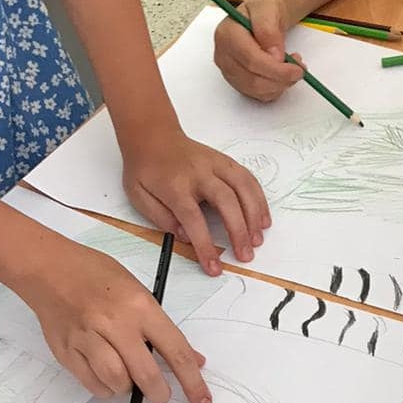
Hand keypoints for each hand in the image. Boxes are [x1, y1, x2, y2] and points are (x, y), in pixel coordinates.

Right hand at [17, 234, 211, 402]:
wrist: (48, 267)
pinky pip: (92, 384)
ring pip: (117, 383)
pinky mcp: (67, 350)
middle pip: (146, 375)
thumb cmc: (96, 276)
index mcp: (140, 306)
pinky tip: (106, 375)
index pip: (176, 352)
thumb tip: (194, 361)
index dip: (192, 383)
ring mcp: (88, 337)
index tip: (202, 402)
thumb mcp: (139, 292)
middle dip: (159, 393)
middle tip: (160, 393)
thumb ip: (165, 329)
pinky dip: (105, 388)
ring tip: (127, 377)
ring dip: (127, 389)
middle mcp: (114, 322)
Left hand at [120, 124, 270, 275]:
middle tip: (245, 255)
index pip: (193, 218)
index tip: (214, 267)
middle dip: (239, 230)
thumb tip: (185, 236)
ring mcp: (215, 164)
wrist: (152, 135)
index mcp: (174, 185)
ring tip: (258, 239)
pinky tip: (263, 218)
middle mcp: (198, 172)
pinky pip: (248, 179)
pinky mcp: (225, 162)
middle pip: (225, 201)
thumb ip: (161, 218)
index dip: (205, 245)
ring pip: (242, 187)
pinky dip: (259, 199)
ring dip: (254, 215)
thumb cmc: (146, 169)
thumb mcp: (138, 196)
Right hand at [213, 0, 304, 104]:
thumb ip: (268, 29)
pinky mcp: (239, 83)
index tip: (296, 68)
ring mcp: (230, 72)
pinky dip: (276, 89)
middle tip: (299, 69)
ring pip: (258, 91)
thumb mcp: (268, 9)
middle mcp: (223, 56)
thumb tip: (274, 55)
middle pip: (253, 80)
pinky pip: (260, 95)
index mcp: (226, 35)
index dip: (276, 68)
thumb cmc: (263, 11)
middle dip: (281, 79)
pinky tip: (282, 75)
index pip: (251, 60)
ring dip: (281, 85)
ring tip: (293, 67)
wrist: (261, 17)